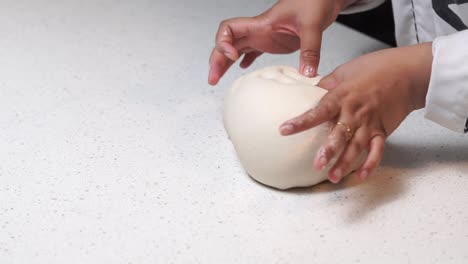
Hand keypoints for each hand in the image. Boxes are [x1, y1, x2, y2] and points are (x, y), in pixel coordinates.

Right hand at [208, 0, 354, 84]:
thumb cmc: (315, 2)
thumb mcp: (313, 25)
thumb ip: (310, 49)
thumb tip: (307, 73)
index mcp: (261, 24)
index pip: (229, 28)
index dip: (223, 42)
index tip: (233, 56)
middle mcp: (258, 31)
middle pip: (227, 43)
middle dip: (217, 60)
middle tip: (213, 79)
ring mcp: (264, 36)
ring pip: (236, 49)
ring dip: (225, 63)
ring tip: (217, 79)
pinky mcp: (272, 41)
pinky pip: (252, 51)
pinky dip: (244, 60)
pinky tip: (242, 69)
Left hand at [279, 43, 432, 182]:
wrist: (409, 73)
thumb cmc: (378, 67)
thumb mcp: (346, 70)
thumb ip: (327, 83)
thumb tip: (310, 90)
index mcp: (341, 96)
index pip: (318, 111)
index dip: (301, 122)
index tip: (284, 130)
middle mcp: (354, 112)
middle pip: (339, 134)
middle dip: (328, 151)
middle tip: (316, 165)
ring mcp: (370, 124)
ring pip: (355, 147)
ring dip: (345, 163)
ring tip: (333, 177)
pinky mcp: (383, 131)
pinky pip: (376, 151)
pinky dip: (370, 164)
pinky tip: (360, 176)